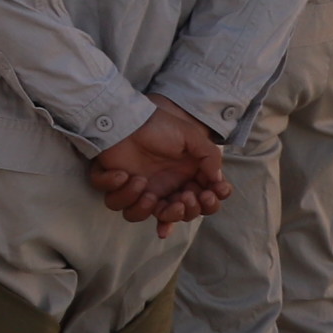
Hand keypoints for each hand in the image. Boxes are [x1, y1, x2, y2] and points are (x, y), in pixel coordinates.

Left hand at [86, 99, 225, 225]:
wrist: (129, 117)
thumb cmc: (160, 126)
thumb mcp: (191, 137)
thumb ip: (210, 157)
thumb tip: (218, 180)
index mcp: (185, 179)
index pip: (203, 204)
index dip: (208, 205)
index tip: (208, 194)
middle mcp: (164, 189)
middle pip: (178, 216)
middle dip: (185, 211)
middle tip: (184, 196)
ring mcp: (140, 190)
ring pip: (139, 216)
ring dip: (144, 208)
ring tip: (146, 187)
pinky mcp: (117, 186)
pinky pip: (114, 202)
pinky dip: (119, 192)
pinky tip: (124, 175)